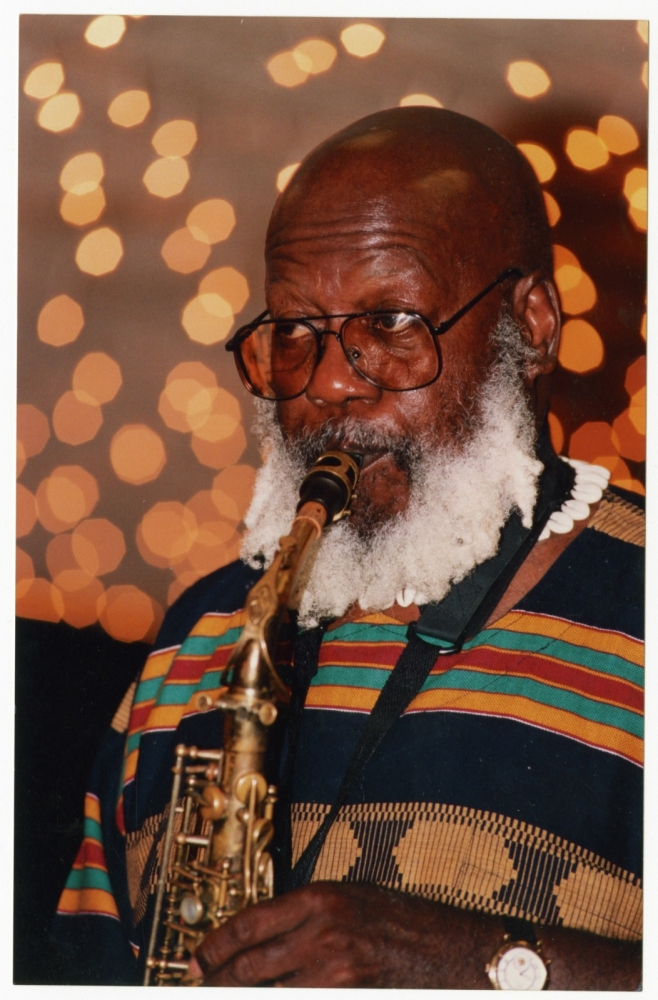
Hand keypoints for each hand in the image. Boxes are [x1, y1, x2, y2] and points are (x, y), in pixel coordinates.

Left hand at [190, 881, 493, 987]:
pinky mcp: (346, 997)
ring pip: (269, 995)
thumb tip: (262, 937)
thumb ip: (306, 914)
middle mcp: (321, 934)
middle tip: (203, 984)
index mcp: (319, 899)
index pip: (249, 924)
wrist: (449, 949)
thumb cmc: (401, 919)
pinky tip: (273, 998)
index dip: (214, 945)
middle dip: (218, 981)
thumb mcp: (350, 897)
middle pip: (249, 967)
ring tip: (228, 994)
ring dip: (243, 996)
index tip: (198, 958)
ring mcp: (333, 974)